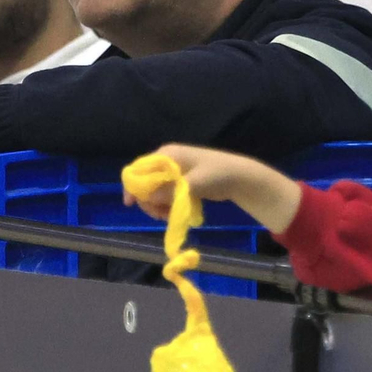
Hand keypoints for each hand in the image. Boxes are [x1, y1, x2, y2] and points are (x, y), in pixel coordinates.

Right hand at [124, 144, 304, 233]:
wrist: (240, 177)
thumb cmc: (217, 174)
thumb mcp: (192, 184)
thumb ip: (169, 191)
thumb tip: (148, 198)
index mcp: (167, 155)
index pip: (140, 168)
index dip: (133, 186)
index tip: (131, 205)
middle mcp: (167, 161)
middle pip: (146, 182)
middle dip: (149, 200)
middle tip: (160, 215)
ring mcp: (174, 171)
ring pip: (155, 191)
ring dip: (158, 205)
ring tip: (170, 216)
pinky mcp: (181, 181)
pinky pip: (166, 194)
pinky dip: (167, 205)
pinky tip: (175, 213)